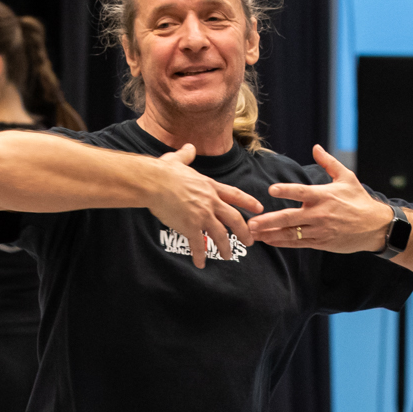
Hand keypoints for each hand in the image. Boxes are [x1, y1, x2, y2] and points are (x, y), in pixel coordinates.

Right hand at [145, 143, 263, 266]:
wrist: (153, 182)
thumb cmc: (163, 171)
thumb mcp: (178, 159)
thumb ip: (186, 155)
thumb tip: (189, 147)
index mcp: (210, 186)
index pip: (234, 195)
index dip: (248, 202)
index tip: (259, 208)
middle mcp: (210, 202)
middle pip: (234, 219)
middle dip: (244, 232)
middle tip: (250, 241)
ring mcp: (202, 215)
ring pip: (221, 235)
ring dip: (225, 247)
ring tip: (226, 256)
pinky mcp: (190, 226)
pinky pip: (197, 245)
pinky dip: (200, 256)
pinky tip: (200, 264)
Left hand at [245, 144, 390, 253]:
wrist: (374, 227)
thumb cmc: (359, 200)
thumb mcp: (347, 177)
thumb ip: (328, 163)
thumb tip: (315, 147)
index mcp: (324, 196)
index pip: (301, 192)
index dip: (286, 190)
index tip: (271, 190)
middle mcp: (319, 214)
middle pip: (289, 218)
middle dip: (268, 221)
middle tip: (251, 223)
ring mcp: (319, 230)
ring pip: (290, 233)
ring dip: (270, 234)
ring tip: (253, 234)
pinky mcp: (320, 242)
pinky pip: (297, 243)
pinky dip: (282, 242)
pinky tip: (269, 240)